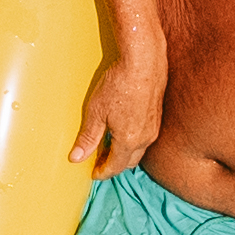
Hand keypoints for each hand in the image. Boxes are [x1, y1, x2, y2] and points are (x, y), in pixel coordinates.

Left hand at [72, 53, 164, 176]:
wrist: (144, 61)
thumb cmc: (119, 84)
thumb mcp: (96, 112)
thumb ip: (88, 137)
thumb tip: (76, 158)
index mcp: (129, 141)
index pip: (115, 167)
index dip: (102, 172)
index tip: (93, 174)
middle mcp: (145, 138)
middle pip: (128, 162)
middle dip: (114, 164)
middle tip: (98, 161)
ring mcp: (154, 127)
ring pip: (138, 150)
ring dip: (124, 152)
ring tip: (109, 145)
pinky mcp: (157, 116)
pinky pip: (145, 137)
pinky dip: (132, 140)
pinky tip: (122, 129)